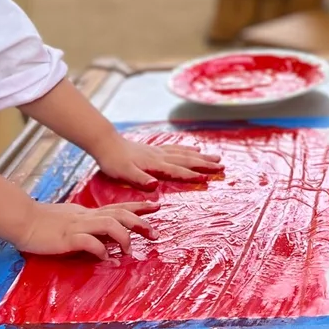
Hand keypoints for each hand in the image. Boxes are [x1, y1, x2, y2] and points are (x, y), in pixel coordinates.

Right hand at [15, 199, 158, 257]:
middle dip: (140, 222)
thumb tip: (104, 237)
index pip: (118, 207)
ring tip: (129, 250)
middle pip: (120, 214)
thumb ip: (87, 226)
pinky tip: (106, 258)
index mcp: (88, 213)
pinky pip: (89, 242)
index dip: (138, 206)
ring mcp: (78, 226)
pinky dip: (101, 250)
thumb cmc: (44, 222)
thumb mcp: (71, 220)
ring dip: (123, 237)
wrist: (23, 221)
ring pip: (109, 224)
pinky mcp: (68, 238)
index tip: (156, 206)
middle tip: (155, 233)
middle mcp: (87, 217)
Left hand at [91, 136, 224, 189]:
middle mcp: (160, 156)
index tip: (209, 178)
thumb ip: (139, 179)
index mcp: (155, 165)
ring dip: (201, 156)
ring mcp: (159, 151)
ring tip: (216, 158)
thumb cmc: (114, 162)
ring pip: (185, 153)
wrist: (106, 143)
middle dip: (205, 164)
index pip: (178, 171)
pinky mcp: (155, 149)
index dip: (193, 175)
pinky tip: (195, 148)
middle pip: (187, 160)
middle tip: (222, 167)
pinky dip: (188, 148)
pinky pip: (176, 148)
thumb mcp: (123, 173)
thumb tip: (154, 185)